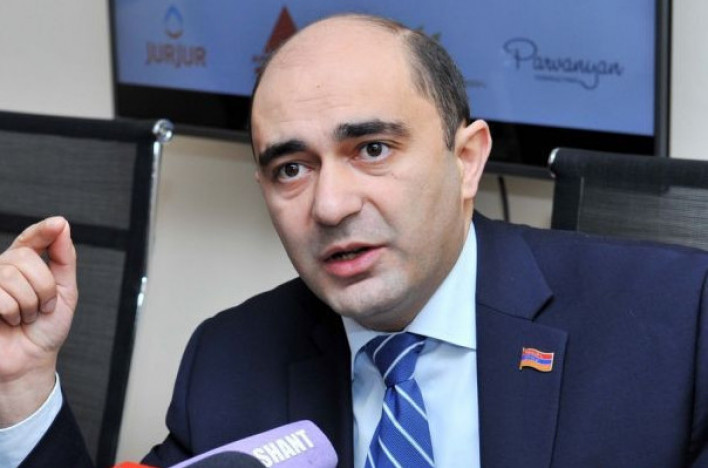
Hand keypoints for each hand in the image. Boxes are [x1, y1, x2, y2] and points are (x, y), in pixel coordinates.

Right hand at [0, 217, 77, 426]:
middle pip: (24, 258)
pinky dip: (12, 311)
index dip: (43, 230)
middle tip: (42, 308)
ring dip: (29, 303)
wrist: (30, 361)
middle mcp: (2, 269)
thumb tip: (62, 225)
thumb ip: (63, 258)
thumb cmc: (45, 328)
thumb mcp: (64, 292)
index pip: (31, 239)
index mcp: (23, 265)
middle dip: (43, 287)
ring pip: (10, 275)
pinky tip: (10, 321)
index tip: (58, 223)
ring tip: (25, 317)